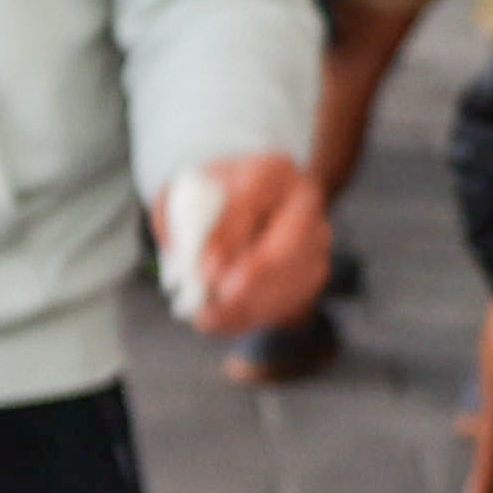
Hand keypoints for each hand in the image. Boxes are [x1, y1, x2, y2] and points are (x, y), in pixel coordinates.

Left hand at [170, 152, 331, 338]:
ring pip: (293, 276)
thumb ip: (174, 213)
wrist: (254, 205)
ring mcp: (317, 236)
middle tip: (220, 297)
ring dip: (250, 303)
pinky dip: (257, 315)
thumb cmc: (215, 199)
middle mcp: (303, 201)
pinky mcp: (317, 268)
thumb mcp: (186, 192)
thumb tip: (179, 252)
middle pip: (290, 240)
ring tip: (208, 318)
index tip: (204, 269)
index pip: (252, 198)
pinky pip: (295, 298)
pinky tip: (224, 321)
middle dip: (255, 273)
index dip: (228, 235)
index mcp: (271, 171)